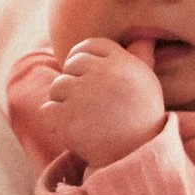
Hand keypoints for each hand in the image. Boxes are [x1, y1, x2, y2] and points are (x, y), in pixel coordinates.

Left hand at [39, 37, 167, 169]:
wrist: (134, 158)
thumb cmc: (142, 119)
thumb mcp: (147, 85)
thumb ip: (140, 58)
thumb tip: (143, 37)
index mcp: (123, 63)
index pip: (91, 45)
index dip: (81, 55)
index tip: (80, 69)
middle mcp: (103, 75)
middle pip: (72, 63)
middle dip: (74, 79)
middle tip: (84, 100)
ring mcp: (83, 96)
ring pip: (57, 85)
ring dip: (63, 100)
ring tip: (80, 116)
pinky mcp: (67, 117)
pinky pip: (48, 108)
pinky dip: (55, 119)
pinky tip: (71, 128)